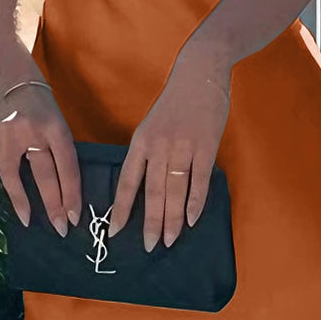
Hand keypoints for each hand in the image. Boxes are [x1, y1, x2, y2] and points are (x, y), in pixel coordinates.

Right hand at [0, 79, 81, 235]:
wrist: (17, 84)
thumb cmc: (45, 111)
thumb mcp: (59, 127)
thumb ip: (60, 155)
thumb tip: (64, 197)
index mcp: (54, 126)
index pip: (66, 165)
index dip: (71, 193)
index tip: (73, 217)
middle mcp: (30, 129)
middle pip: (44, 173)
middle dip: (52, 204)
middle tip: (59, 229)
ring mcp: (6, 133)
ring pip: (15, 175)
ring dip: (24, 201)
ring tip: (30, 220)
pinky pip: (2, 168)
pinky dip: (10, 184)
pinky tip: (16, 198)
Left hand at [109, 46, 231, 250]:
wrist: (200, 72)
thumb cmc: (175, 102)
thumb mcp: (152, 126)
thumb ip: (148, 155)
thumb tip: (143, 189)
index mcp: (141, 141)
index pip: (127, 181)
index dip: (121, 208)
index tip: (114, 231)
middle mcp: (159, 146)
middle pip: (152, 191)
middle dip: (150, 222)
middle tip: (149, 246)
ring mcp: (183, 146)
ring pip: (175, 190)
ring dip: (172, 218)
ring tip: (168, 240)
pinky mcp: (206, 146)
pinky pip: (200, 180)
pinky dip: (195, 202)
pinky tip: (191, 220)